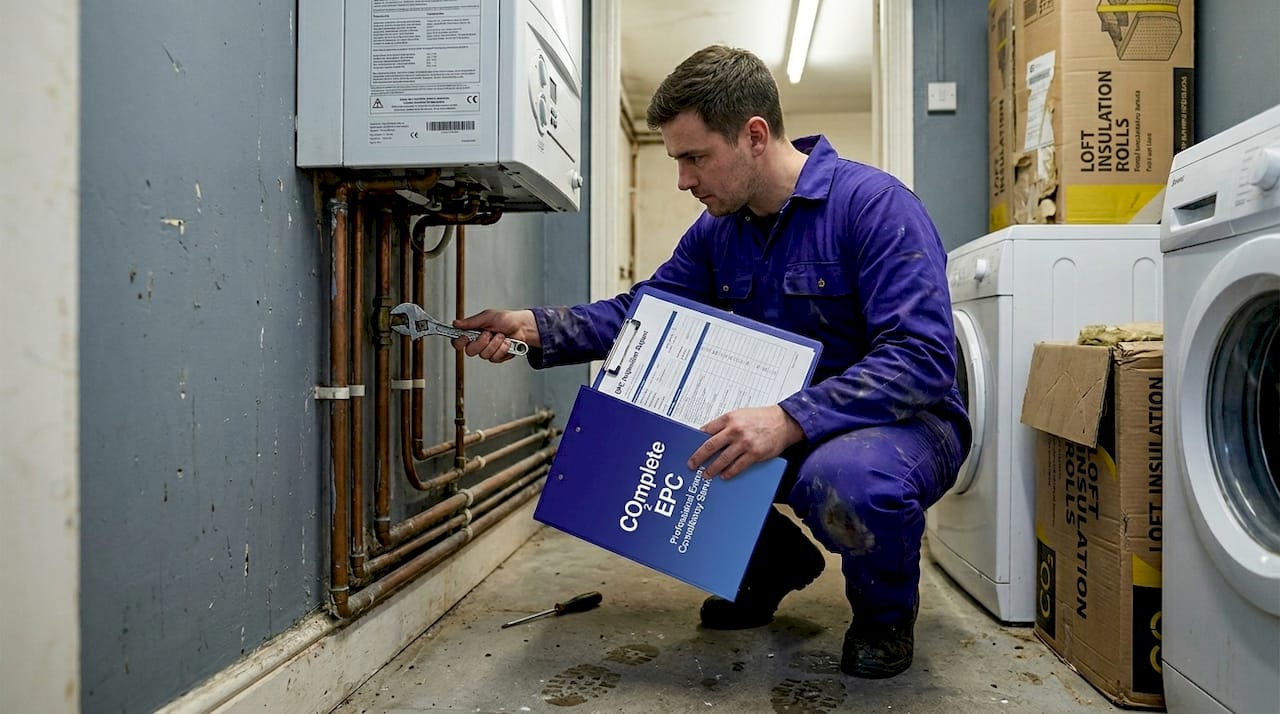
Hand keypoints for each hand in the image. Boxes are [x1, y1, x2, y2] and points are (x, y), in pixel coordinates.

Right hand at [451, 309, 538, 362]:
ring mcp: (488, 351)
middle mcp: (479, 343)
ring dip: (495, 344)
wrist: (523, 327)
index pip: (458, 342)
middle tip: (489, 333)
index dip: (459, 342)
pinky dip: (502, 348)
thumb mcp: (488, 316)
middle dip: (481, 342)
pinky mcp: (497, 357)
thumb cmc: (507, 319)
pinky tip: (506, 342)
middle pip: (470, 351)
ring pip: (484, 355)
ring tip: (501, 336)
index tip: (464, 338)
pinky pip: (495, 358)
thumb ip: (471, 322)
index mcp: (473, 332)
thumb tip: (456, 323)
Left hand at [687, 405, 804, 479]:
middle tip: (692, 464)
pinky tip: (724, 475)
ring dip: (712, 468)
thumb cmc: (762, 418)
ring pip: (722, 459)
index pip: (707, 430)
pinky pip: (738, 466)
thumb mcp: (741, 414)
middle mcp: (735, 430)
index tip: (690, 447)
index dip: (697, 440)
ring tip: (706, 474)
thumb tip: (710, 436)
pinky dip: (729, 472)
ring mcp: (744, 442)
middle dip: (699, 457)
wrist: (784, 422)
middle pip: (710, 446)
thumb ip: (726, 424)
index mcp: (730, 418)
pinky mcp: (754, 453)